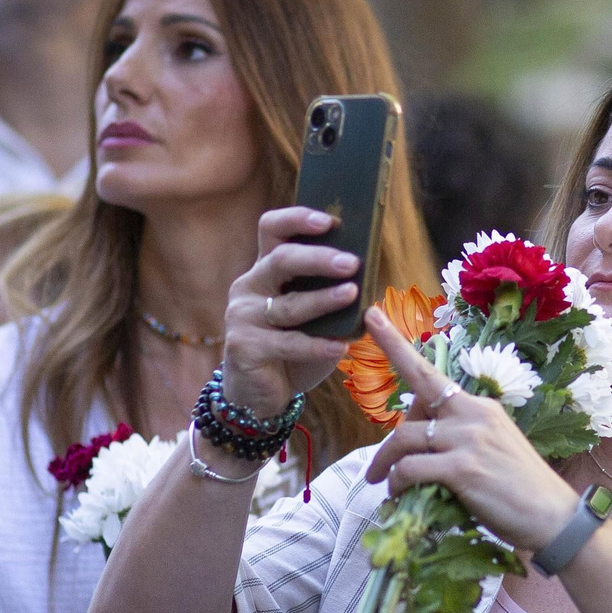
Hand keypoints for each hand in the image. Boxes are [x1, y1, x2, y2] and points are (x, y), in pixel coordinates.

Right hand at [222, 207, 361, 415]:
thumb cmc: (291, 347)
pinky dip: (317, 347)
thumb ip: (327, 293)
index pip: (272, 229)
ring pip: (289, 304)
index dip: (297, 219)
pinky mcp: (244, 347)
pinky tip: (341, 348)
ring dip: (323, 300)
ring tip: (352, 296)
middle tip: (351, 263)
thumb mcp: (310, 316)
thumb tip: (368, 277)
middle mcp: (250, 286)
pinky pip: (288, 344)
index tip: (329, 221)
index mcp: (265, 269)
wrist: (259, 393)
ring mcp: (243, 316)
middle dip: (318, 259)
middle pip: (281, 260)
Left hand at [362, 306, 580, 550]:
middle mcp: (474, 413)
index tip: (373, 317)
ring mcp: (467, 439)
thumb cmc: (522, 489)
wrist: (553, 517)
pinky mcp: (462, 468)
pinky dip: (397, 483)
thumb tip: (418, 433)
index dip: (398, 345)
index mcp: (481, 406)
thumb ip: (457, 436)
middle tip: (369, 428)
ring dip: (386, 465)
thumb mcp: (492, 449)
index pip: (433, 373)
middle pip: (417, 393)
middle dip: (388, 390)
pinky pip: (410, 469)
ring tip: (381, 487)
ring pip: (405, 438)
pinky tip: (399, 496)